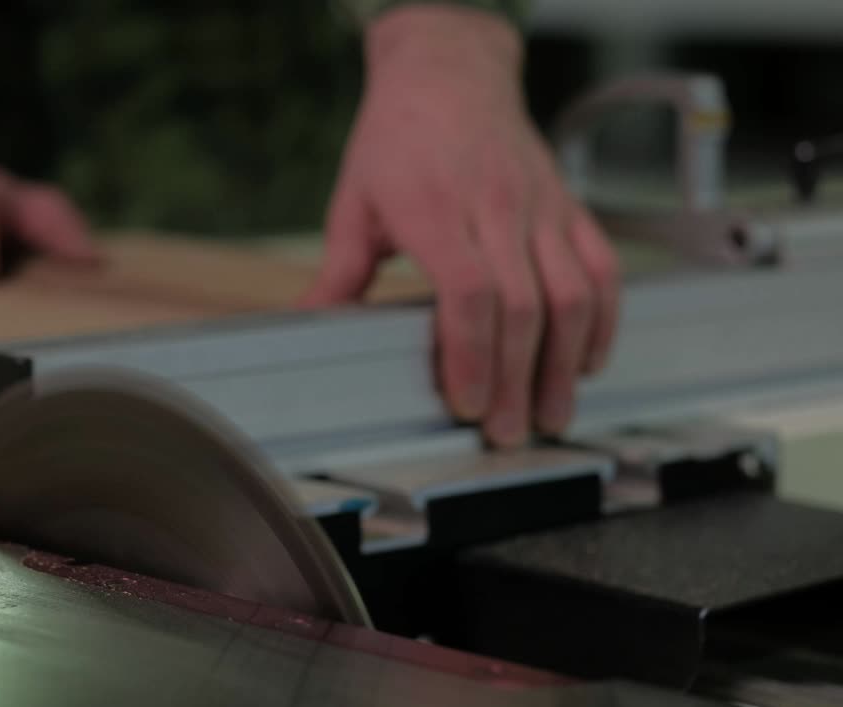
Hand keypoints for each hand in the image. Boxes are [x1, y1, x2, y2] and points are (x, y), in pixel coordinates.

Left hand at [302, 6, 619, 447]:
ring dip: (565, 364)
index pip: (468, 292)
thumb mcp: (354, 203)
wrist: (448, 74)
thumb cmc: (397, 139)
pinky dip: (602, 322)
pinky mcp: (569, 207)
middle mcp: (496, 208)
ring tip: (550, 415)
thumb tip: (304, 328)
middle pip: (524, 306)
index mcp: (436, 210)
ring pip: (573, 294)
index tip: (465, 403)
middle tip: (506, 432)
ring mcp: (541, 206)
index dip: (472, 355)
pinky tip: (587, 362)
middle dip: (517, 380)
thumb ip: (337, 273)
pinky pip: (602, 268)